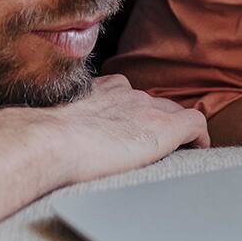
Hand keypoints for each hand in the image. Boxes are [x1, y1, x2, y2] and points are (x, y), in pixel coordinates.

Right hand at [30, 75, 208, 185]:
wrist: (48, 140)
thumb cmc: (41, 139)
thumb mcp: (54, 123)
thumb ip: (65, 125)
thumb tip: (53, 142)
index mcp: (103, 90)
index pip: (129, 97)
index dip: (137, 114)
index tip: (133, 130)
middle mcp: (128, 93)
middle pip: (156, 103)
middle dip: (160, 121)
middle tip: (159, 144)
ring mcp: (147, 108)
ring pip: (176, 113)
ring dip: (178, 132)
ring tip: (181, 150)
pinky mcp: (164, 127)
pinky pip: (195, 124)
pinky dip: (200, 137)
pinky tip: (199, 149)